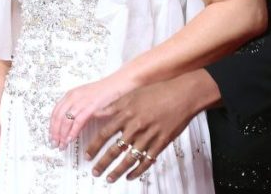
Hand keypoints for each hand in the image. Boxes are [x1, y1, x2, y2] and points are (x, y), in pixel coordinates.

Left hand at [50, 73, 137, 148]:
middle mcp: (74, 96)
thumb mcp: (87, 100)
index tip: (51, 136)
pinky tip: (70, 139)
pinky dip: (72, 132)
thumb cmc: (106, 93)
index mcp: (71, 94)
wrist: (119, 84)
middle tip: (54, 143)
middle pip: (57, 117)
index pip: (55, 112)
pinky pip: (77, 121)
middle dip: (54, 133)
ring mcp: (82, 101)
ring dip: (62, 135)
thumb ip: (79, 111)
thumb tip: (72, 127)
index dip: (51, 126)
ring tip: (62, 145)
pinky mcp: (91, 106)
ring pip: (65, 120)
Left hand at [85, 72, 215, 181]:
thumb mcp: (132, 94)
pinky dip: (137, 171)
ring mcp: (149, 136)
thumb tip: (96, 112)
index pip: (105, 133)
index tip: (87, 155)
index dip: (94, 146)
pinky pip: (147, 161)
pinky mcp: (161, 143)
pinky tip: (130, 176)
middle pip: (115, 149)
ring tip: (109, 178)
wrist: (183, 95)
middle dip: (102, 163)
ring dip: (117, 171)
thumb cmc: (158, 92)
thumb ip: (113, 106)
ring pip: (129, 159)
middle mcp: (136, 126)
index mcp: (127, 113)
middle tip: (95, 171)